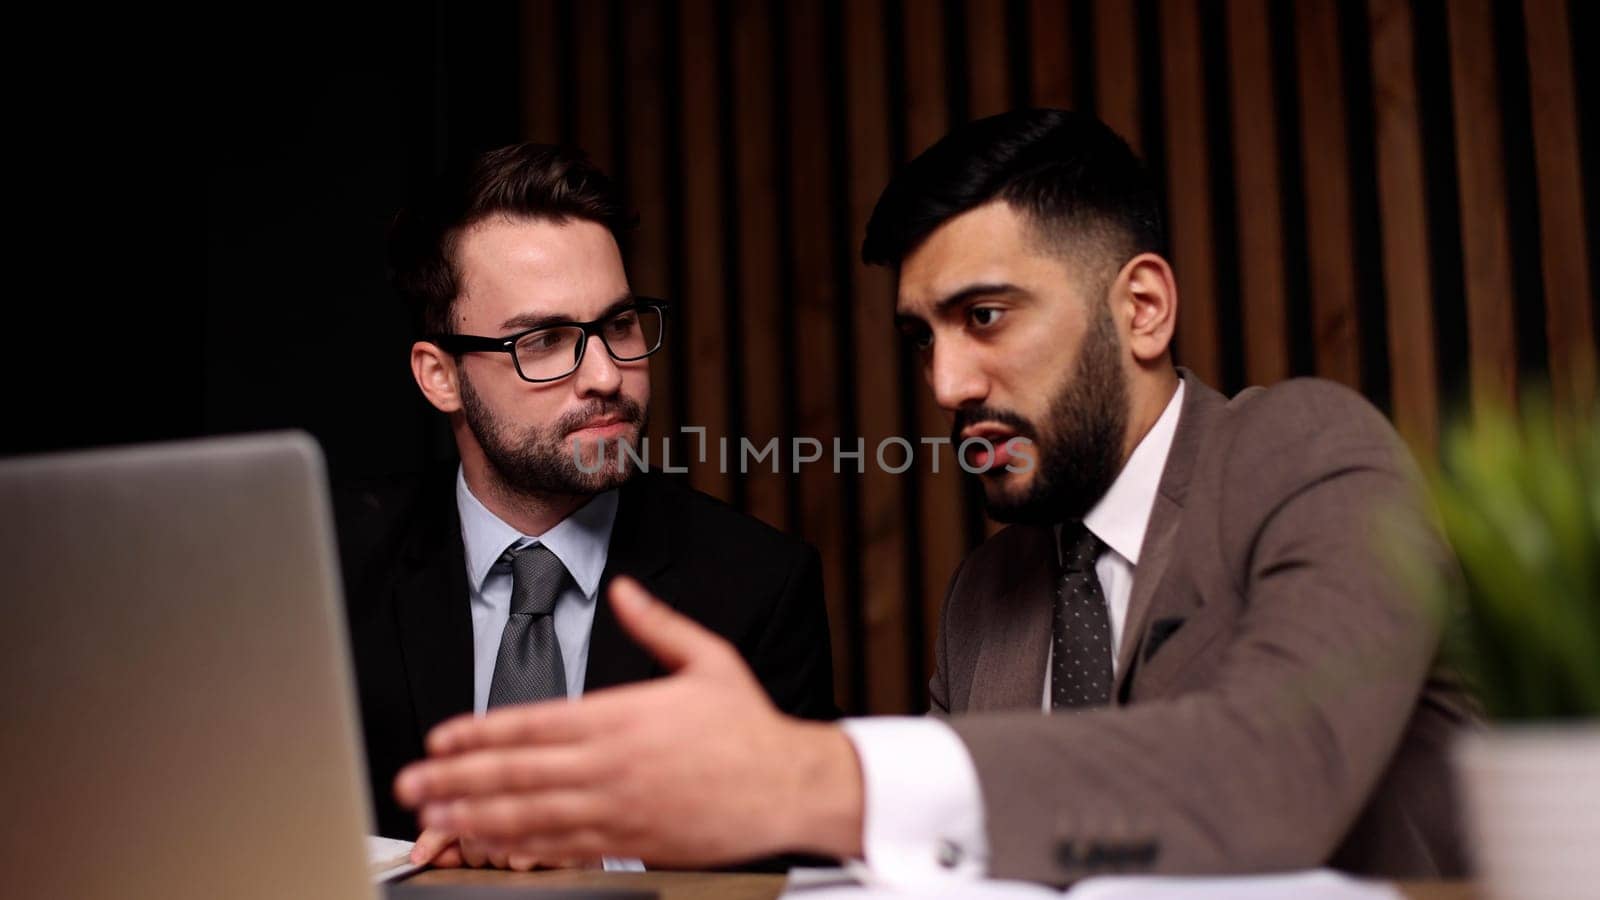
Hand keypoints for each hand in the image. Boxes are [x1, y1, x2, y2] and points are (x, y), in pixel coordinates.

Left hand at [394, 577, 864, 866]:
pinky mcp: (631, 842)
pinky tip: (490, 847)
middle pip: (516, 773)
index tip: (439, 737)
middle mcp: (611, 765)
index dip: (479, 732)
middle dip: (455, 778)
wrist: (788, 787)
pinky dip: (521, 849)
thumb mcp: (709, 658)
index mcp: (623, 716)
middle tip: (410, 782)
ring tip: (432, 818)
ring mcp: (618, 809)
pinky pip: (563, 848)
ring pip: (529, 816)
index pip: (533, 723)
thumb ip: (657, 624)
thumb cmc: (749, 727)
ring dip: (474, 817)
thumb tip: (625, 588)